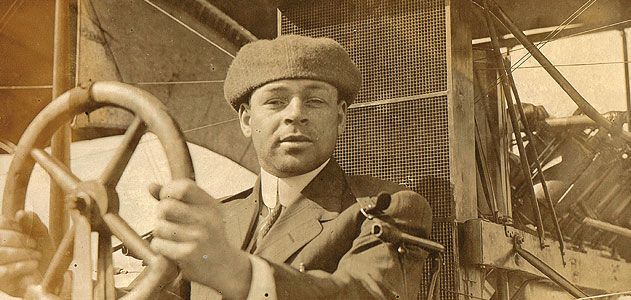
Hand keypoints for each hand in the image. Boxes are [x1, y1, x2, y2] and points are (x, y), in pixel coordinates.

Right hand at [0, 211, 53, 296]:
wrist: (51, 278)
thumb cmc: (43, 255)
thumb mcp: (41, 235)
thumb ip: (32, 223)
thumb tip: (21, 213)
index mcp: (4, 238)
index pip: (0, 224)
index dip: (11, 224)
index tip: (25, 229)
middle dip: (18, 239)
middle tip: (34, 245)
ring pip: (0, 254)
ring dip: (21, 253)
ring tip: (36, 256)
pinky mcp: (1, 282)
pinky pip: (3, 272)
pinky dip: (19, 267)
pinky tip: (33, 266)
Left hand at [149, 179, 251, 298]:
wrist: (224, 267)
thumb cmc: (208, 237)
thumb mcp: (200, 213)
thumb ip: (176, 198)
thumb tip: (150, 186)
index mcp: (210, 205)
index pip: (183, 186)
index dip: (168, 191)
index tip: (166, 199)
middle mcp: (206, 219)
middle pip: (166, 206)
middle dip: (160, 214)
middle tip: (167, 221)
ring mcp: (198, 237)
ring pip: (159, 227)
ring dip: (160, 233)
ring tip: (172, 238)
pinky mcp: (188, 254)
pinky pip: (159, 244)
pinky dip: (160, 248)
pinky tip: (172, 250)